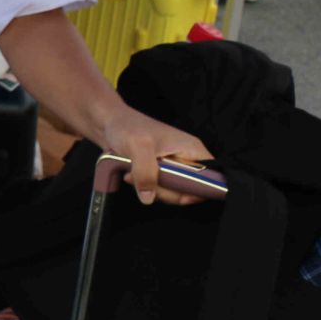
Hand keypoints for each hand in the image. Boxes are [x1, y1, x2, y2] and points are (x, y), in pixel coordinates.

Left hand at [96, 105, 212, 205]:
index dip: (200, 190)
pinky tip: (130, 175)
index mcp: (191, 150)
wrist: (108, 122)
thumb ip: (146, 172)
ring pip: (171, 192)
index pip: (211, 177)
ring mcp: (171, 167)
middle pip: (189, 189)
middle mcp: (185, 159)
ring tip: (133, 174)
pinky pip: (157, 189)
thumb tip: (149, 197)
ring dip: (151, 189)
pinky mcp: (157, 172)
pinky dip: (143, 186)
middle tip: (147, 182)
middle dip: (167, 191)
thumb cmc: (127, 126)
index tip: (181, 195)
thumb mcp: (138, 147)